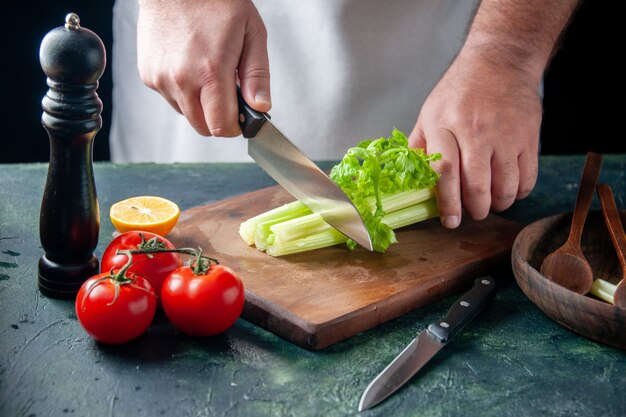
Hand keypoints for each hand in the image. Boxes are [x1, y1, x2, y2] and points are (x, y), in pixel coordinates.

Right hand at [137, 0, 269, 136]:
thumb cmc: (215, 1)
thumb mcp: (251, 33)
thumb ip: (258, 75)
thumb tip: (261, 107)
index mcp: (210, 72)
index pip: (221, 127)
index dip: (236, 126)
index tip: (241, 116)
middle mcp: (181, 80)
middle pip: (203, 128)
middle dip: (218, 118)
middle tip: (227, 93)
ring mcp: (161, 79)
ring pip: (186, 114)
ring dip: (200, 105)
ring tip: (206, 72)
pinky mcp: (148, 76)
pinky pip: (170, 99)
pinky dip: (182, 91)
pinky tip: (189, 66)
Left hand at [409, 48, 541, 228]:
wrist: (500, 61)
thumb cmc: (460, 90)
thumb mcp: (430, 112)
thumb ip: (419, 146)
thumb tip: (409, 180)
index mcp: (444, 125)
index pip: (444, 171)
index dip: (447, 202)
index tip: (449, 221)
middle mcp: (475, 130)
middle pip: (476, 185)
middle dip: (475, 210)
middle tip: (472, 213)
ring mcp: (505, 134)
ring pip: (505, 187)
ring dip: (498, 205)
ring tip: (490, 203)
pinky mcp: (529, 136)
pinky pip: (527, 178)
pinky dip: (518, 193)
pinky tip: (509, 189)